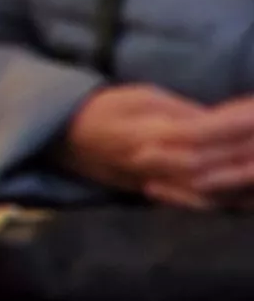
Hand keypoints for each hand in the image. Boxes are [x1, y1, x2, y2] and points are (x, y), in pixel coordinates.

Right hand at [61, 84, 253, 210]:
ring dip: (241, 178)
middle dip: (246, 150)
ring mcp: (160, 184)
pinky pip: (202, 203)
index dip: (234, 125)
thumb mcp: (138, 97)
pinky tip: (246, 197)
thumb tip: (218, 119)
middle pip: (214, 163)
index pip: (202, 132)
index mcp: (151, 134)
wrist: (64, 141)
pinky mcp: (162, 195)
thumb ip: (179, 110)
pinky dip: (228, 201)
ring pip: (212, 188)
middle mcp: (158, 165)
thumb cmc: (100, 111)